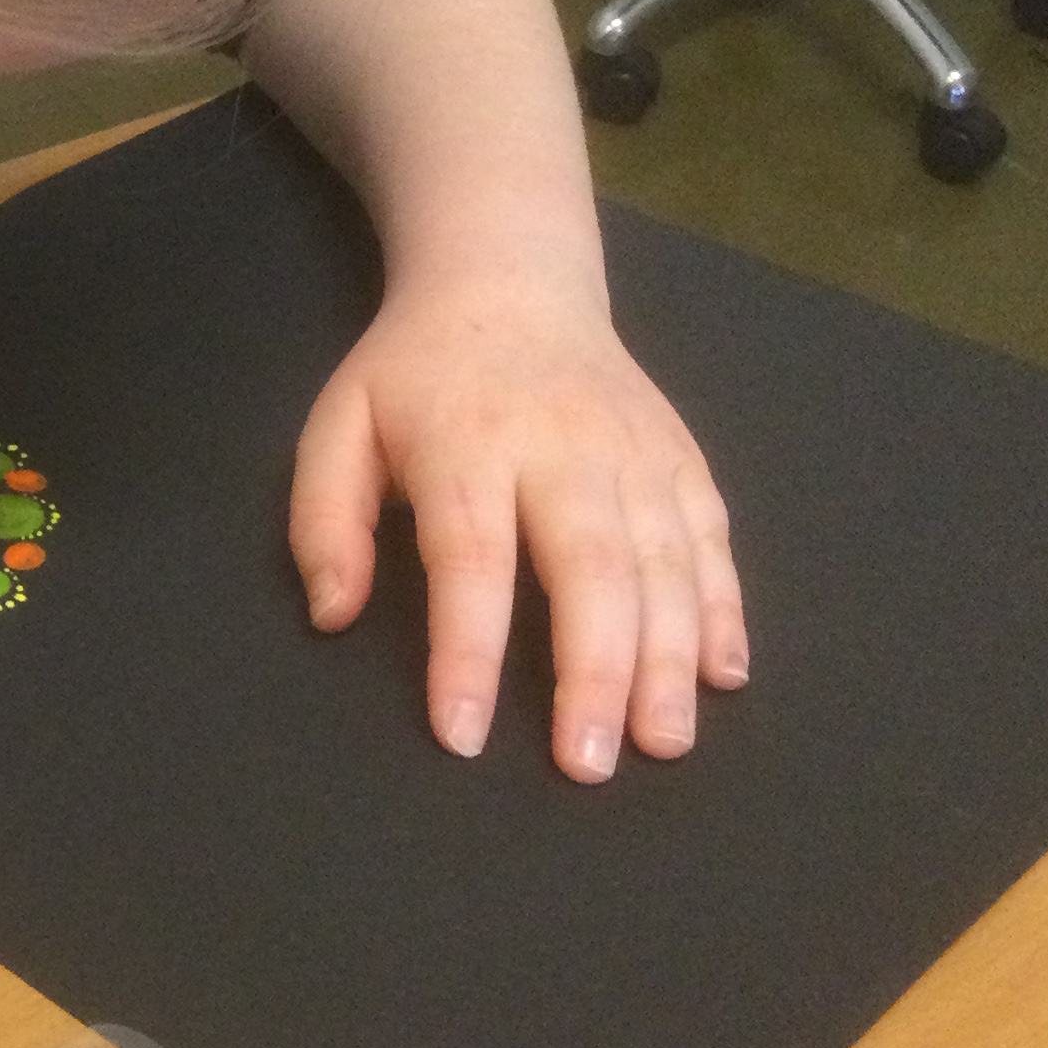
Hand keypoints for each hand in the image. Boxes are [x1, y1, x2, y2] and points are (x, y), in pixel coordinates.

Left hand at [288, 276, 746, 781]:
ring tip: (662, 743)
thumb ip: (325, 520)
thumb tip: (334, 615)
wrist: (511, 283)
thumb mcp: (339, 426)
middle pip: (589, 567)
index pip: (472, 558)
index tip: (462, 734)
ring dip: (669, 661)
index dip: (468, 651)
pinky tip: (722, 676)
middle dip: (592, 672)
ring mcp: (635, 452)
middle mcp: (565, 447)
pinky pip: (711, 540)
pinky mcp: (681, 459)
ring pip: (664, 563)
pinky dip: (723, 610)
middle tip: (587, 764)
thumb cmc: (415, 376)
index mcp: (469, 441)